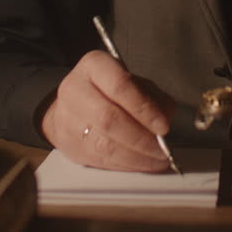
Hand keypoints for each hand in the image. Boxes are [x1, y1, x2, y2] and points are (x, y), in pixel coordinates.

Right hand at [40, 50, 175, 171]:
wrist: (72, 104)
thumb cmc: (109, 90)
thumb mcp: (134, 82)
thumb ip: (153, 97)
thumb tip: (165, 119)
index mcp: (94, 66)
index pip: (120, 86)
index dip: (144, 109)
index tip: (163, 126)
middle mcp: (75, 90)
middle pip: (109, 118)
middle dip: (141, 138)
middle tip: (162, 149)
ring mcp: (67, 119)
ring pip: (103, 144)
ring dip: (135, 157)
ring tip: (156, 160)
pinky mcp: (68, 144)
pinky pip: (99, 160)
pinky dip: (125, 165)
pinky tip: (139, 163)